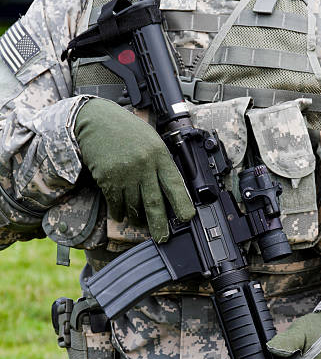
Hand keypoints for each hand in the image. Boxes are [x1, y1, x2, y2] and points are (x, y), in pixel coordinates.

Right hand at [74, 98, 194, 242]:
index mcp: (159, 155)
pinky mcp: (108, 178)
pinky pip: (116, 203)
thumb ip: (160, 162)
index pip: (174, 183)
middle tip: (162, 238)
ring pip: (134, 205)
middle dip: (159, 223)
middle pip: (154, 202)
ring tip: (139, 222)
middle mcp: (144, 165)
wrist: (95, 120)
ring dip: (136, 218)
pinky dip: (118, 212)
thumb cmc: (126, 130)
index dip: (182, 203)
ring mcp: (125, 173)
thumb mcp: (150, 140)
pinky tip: (120, 215)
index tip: (187, 217)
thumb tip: (169, 189)